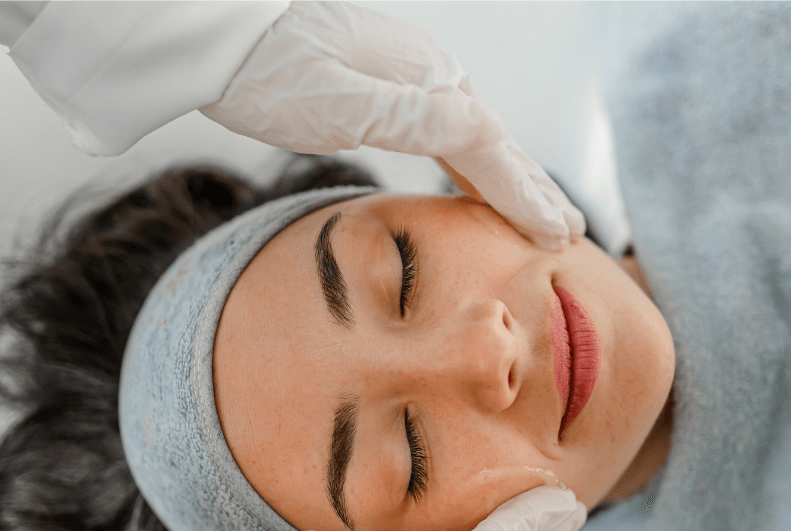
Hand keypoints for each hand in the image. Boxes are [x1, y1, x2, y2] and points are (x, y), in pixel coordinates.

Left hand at [199, 1, 585, 248]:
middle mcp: (428, 74)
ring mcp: (410, 75)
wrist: (218, 32)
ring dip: (511, 178)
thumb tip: (484, 131)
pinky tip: (474, 179)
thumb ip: (413, 119)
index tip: (557, 237)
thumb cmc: (268, 72)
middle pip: (496, 143)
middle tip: (572, 232)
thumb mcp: (340, 103)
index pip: (491, 149)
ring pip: (477, 137)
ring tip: (540, 212)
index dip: (526, 196)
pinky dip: (475, 162)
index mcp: (426, 81)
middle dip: (534, 189)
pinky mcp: (387, 82)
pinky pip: (449, 130)